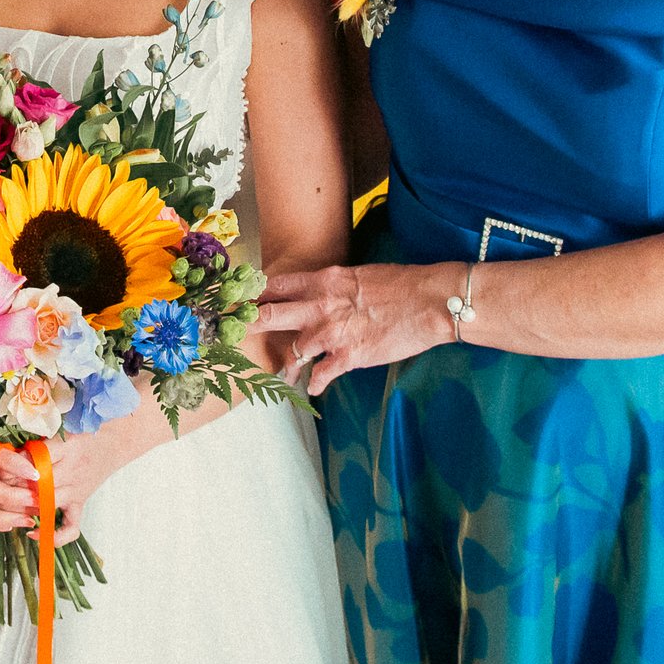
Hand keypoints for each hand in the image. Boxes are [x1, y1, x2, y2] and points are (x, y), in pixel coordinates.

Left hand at [0, 428, 142, 544]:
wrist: (116, 438)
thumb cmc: (84, 427)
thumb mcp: (62, 424)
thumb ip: (37, 435)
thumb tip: (5, 447)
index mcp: (66, 446)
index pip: (36, 459)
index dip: (13, 464)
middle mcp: (71, 470)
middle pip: (37, 484)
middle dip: (13, 487)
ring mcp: (76, 490)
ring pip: (47, 504)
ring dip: (24, 506)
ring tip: (6, 504)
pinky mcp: (80, 503)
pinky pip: (70, 527)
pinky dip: (54, 536)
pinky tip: (33, 533)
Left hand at [253, 262, 453, 394]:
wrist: (429, 302)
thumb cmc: (400, 284)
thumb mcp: (357, 275)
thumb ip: (331, 285)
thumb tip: (317, 292)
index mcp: (322, 280)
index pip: (275, 285)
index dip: (253, 294)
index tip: (240, 301)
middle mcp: (320, 306)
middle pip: (268, 316)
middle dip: (248, 325)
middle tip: (234, 334)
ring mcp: (332, 334)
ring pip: (292, 351)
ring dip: (289, 363)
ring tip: (287, 373)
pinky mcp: (349, 357)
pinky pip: (321, 376)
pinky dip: (316, 384)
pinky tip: (315, 388)